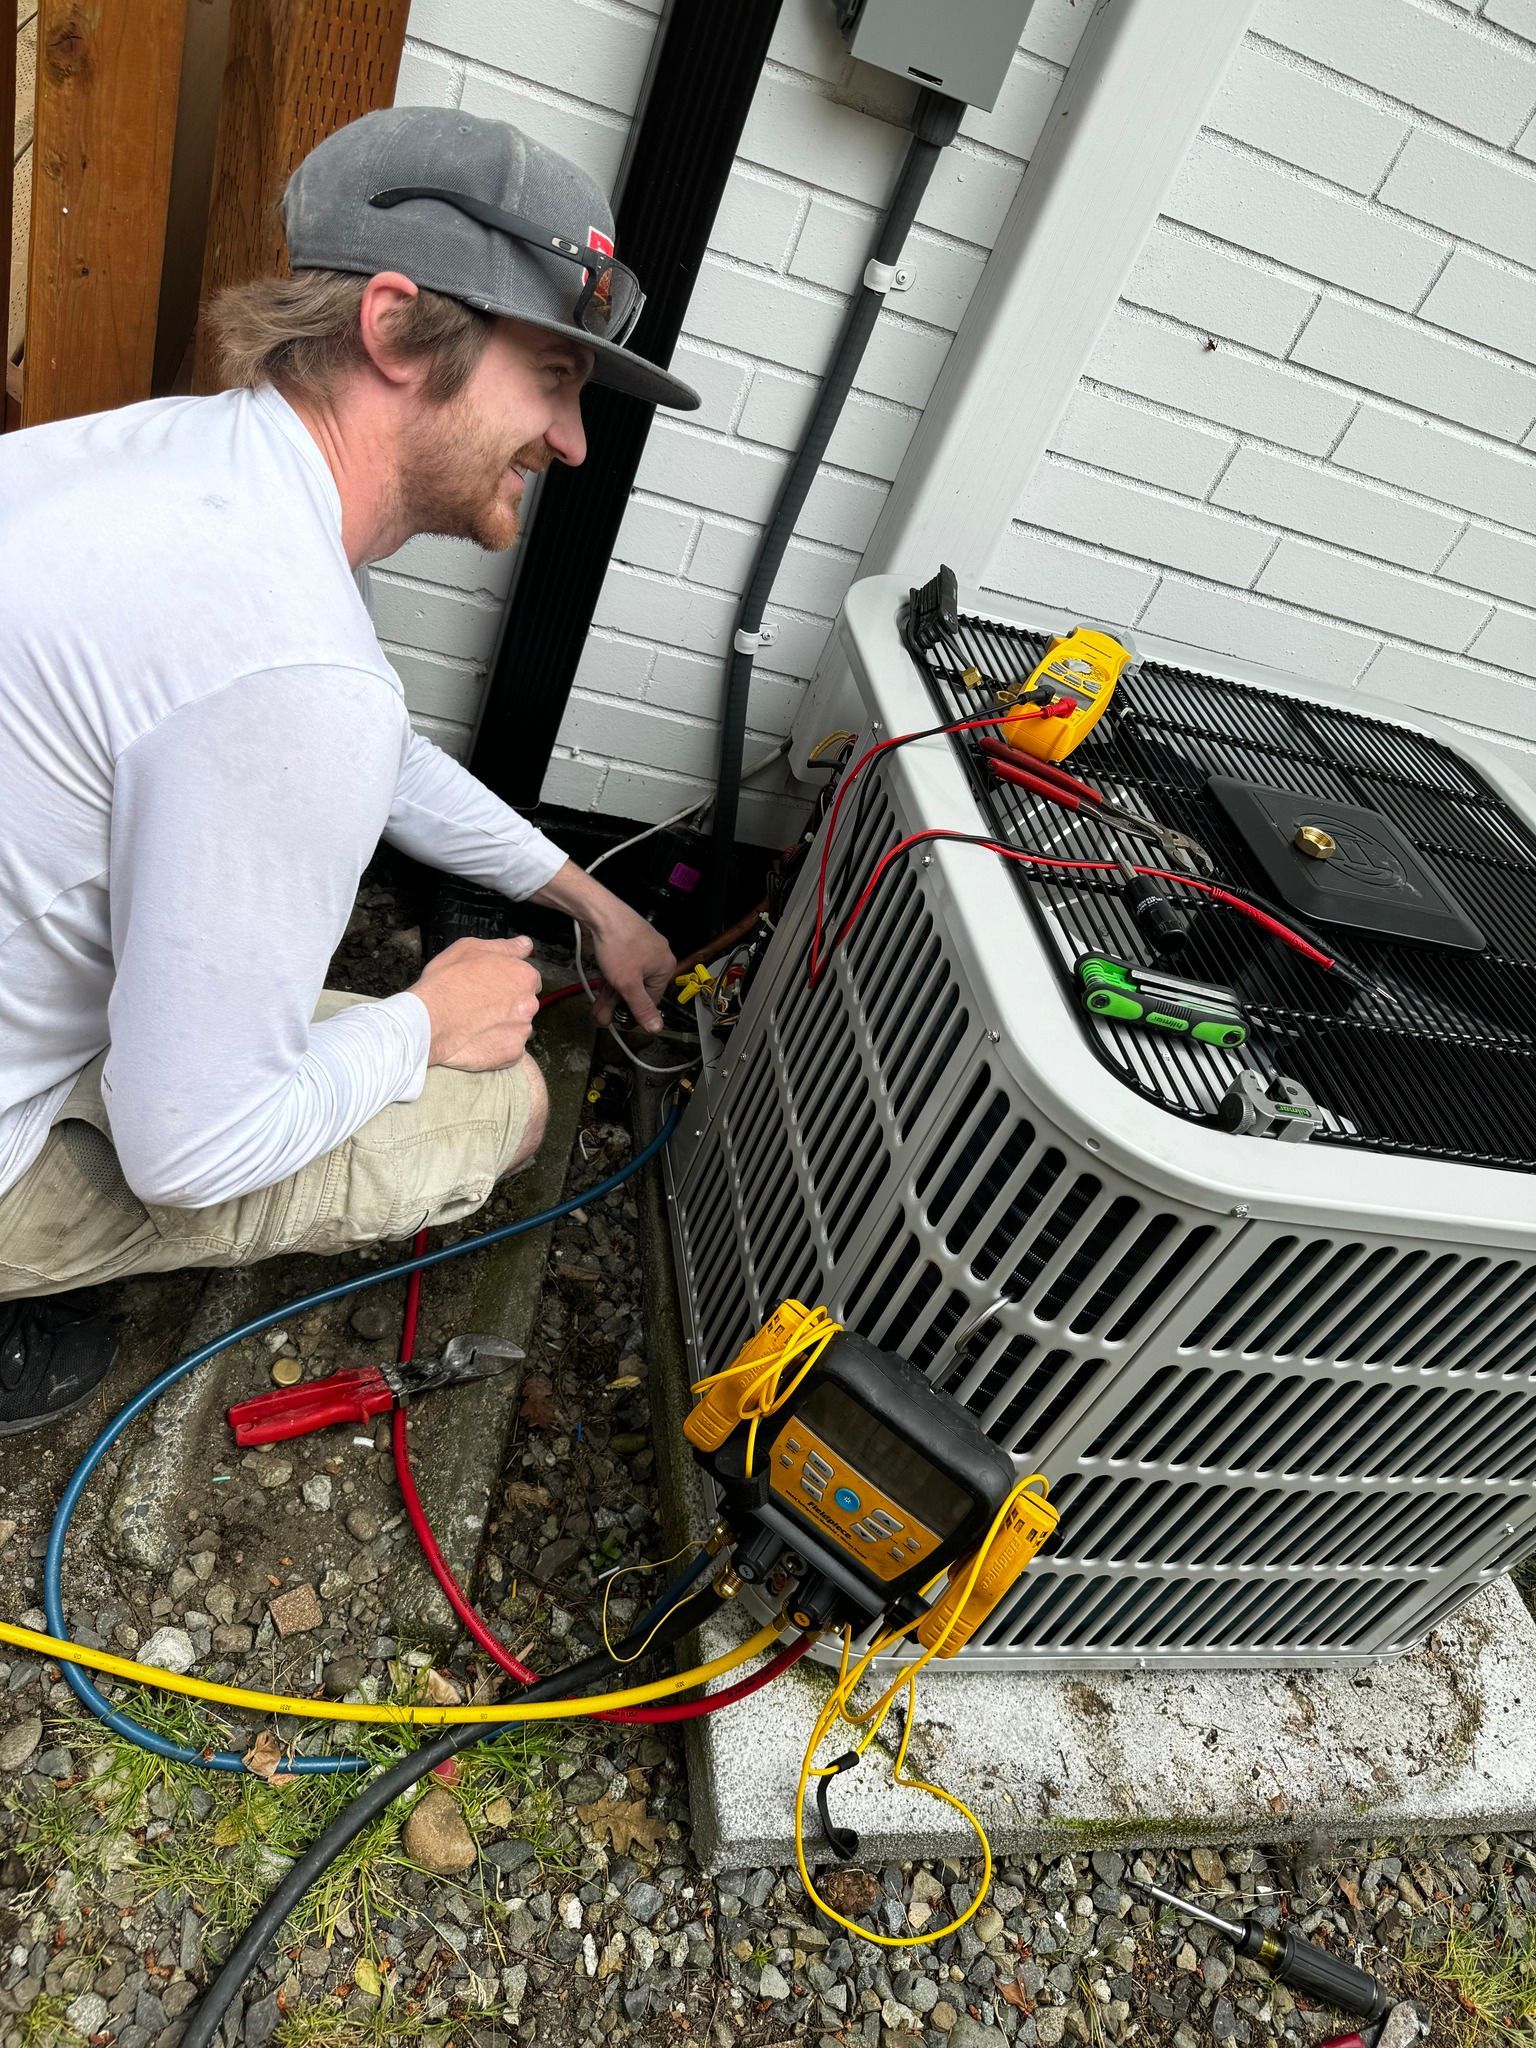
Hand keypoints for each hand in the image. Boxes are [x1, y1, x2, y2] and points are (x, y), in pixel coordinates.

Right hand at [409, 936, 541, 1070]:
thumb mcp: (470, 949)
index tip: (491, 986)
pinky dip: (497, 1045)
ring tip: (476, 1023)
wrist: (429, 1021)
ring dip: (503, 1025)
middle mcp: (529, 1003)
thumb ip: (505, 947)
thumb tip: (525, 944)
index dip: (508, 982)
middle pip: (525, 1003)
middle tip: (480, 1004)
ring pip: (518, 1026)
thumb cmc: (446, 983)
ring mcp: (522, 1030)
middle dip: (508, 1004)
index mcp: (523, 976)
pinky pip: (510, 1049)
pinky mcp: (512, 1053)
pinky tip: (478, 1038)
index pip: (529, 978)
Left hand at [584, 900, 673, 1033]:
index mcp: (665, 966)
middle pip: (638, 989)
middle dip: (618, 1005)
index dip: (634, 1012)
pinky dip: (611, 979)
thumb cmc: (618, 943)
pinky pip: (622, 966)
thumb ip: (642, 1008)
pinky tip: (600, 989)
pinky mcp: (627, 943)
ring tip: (598, 1007)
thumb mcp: (628, 984)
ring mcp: (642, 948)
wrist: (600, 913)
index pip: (652, 999)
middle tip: (604, 1017)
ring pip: (627, 979)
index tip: (620, 1021)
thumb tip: (656, 1027)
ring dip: (612, 995)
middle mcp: (657, 957)